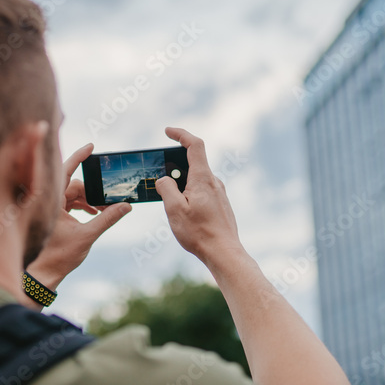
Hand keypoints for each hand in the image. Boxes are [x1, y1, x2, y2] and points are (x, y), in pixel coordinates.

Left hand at [25, 144, 131, 292]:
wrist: (42, 275)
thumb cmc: (58, 257)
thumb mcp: (87, 236)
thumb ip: (107, 219)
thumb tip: (126, 206)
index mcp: (50, 201)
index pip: (65, 171)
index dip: (79, 157)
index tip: (91, 146)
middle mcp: (47, 201)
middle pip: (73, 185)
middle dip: (92, 192)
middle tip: (109, 201)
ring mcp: (48, 208)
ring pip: (72, 195)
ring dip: (88, 201)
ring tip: (103, 210)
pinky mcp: (52, 216)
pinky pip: (68, 203)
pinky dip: (81, 206)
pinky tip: (94, 214)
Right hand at [154, 127, 242, 265]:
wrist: (223, 252)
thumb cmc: (199, 233)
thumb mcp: (174, 209)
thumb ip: (166, 188)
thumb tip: (163, 179)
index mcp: (202, 178)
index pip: (194, 145)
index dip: (181, 134)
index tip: (167, 131)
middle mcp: (214, 182)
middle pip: (193, 164)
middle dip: (174, 168)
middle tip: (160, 182)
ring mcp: (219, 193)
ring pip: (196, 180)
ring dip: (181, 185)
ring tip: (172, 205)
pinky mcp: (220, 204)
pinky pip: (202, 192)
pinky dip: (189, 195)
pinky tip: (184, 215)